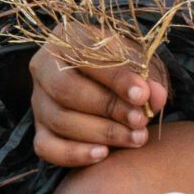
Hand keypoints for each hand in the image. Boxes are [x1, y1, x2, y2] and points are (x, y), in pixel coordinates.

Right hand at [29, 26, 169, 167]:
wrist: (108, 83)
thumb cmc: (124, 67)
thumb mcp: (139, 62)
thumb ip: (148, 76)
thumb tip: (154, 96)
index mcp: (67, 39)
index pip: (86, 57)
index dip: (115, 78)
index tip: (143, 95)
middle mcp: (44, 68)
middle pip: (66, 90)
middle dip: (108, 108)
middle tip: (140, 120)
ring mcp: (39, 101)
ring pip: (60, 120)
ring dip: (101, 133)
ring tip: (135, 138)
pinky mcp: (39, 130)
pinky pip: (46, 147)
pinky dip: (74, 154)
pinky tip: (102, 154)